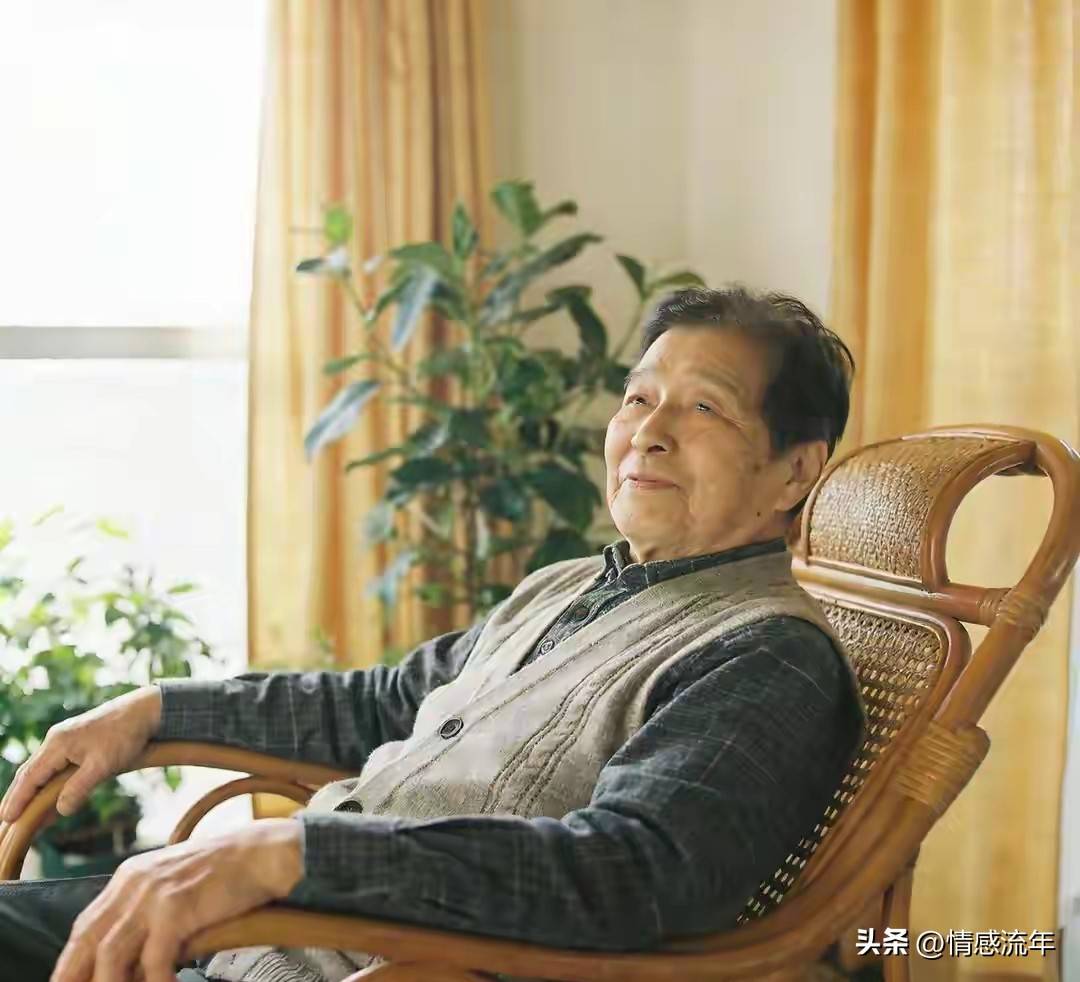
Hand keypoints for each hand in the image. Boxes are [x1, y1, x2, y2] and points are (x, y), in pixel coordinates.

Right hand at [0, 686, 162, 822]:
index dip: (18, 799)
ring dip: (33, 790)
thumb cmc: (125, 735)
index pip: (30, 777)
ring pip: (42, 769)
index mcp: (57, 744)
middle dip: (18, 796)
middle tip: (7, 819)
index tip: (6, 818)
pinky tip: (51, 796)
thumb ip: (79, 788)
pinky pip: (55, 765)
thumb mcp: (103, 766)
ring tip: (24, 813)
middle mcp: (56, 740)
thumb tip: (60, 810)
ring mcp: (66, 739)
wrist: (145, 711)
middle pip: (30, 772)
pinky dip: (48, 782)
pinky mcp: (77, 741)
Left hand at [50, 817, 303, 981]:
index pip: (85, 927)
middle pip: (86, 942)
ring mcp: (153, 894)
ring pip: (110, 957)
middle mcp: (133, 883)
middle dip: (76, 978)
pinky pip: (154, 960)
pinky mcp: (176, 908)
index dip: (71, 964)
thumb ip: (149, 916)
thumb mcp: (175, 887)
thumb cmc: (226, 875)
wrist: (263, 854)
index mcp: (129, 877)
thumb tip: (132, 966)